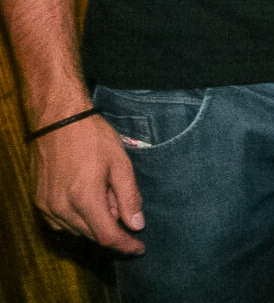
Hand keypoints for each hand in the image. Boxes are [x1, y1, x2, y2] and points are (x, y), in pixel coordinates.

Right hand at [33, 114, 145, 253]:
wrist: (58, 120)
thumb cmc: (93, 138)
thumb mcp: (120, 164)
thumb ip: (129, 197)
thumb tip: (137, 225)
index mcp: (84, 198)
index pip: (106, 236)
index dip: (125, 245)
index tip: (139, 248)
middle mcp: (61, 208)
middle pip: (91, 235)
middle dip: (112, 228)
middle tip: (121, 202)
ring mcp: (46, 206)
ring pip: (76, 230)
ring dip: (95, 221)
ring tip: (103, 190)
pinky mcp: (39, 202)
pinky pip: (61, 222)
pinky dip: (78, 218)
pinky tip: (88, 196)